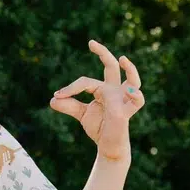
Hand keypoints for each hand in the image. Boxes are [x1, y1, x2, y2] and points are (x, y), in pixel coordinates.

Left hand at [49, 39, 144, 159]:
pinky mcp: (125, 113)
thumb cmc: (100, 127)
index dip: (71, 88)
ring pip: (133, 81)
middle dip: (103, 53)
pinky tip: (132, 91)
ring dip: (131, 70)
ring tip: (123, 59)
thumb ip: (69, 105)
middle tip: (91, 42)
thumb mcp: (81, 114)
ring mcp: (122, 101)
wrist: (108, 147)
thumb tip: (53, 100)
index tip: (58, 95)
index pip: (86, 82)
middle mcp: (116, 91)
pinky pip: (136, 102)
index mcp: (105, 89)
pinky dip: (136, 96)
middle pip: (112, 67)